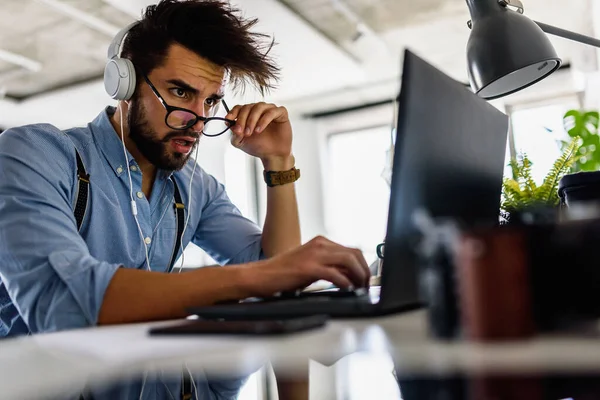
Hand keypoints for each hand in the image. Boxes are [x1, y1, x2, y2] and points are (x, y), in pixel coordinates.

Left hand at [226, 102, 292, 167]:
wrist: (273, 155)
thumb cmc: (258, 146)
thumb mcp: (240, 142)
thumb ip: (234, 133)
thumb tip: (230, 124)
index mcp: (249, 114)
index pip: (239, 107)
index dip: (233, 112)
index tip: (228, 119)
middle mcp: (259, 110)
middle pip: (248, 107)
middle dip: (242, 119)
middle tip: (241, 131)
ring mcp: (270, 110)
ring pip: (259, 106)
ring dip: (252, 119)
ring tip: (251, 132)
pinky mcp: (281, 113)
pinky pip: (272, 112)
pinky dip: (264, 120)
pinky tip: (259, 130)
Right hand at [246, 236, 370, 297]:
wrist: (260, 276)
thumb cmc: (282, 274)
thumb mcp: (310, 266)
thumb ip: (328, 267)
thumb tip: (349, 277)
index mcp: (320, 242)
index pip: (351, 250)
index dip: (362, 266)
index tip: (365, 279)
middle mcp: (319, 244)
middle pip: (354, 254)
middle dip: (364, 271)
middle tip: (366, 286)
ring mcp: (314, 254)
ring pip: (348, 261)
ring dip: (358, 276)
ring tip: (360, 289)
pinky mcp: (308, 268)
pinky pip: (335, 274)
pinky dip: (345, 282)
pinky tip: (347, 290)